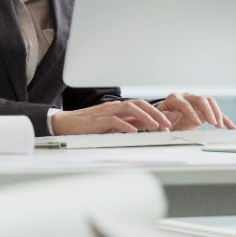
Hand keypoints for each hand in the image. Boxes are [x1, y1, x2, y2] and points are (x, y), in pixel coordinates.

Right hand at [50, 99, 171, 135]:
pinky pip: (115, 120)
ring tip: (155, 126)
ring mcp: (106, 112)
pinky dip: (126, 125)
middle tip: (167, 123)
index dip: (156, 113)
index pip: (141, 106)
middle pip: (139, 104)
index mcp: (119, 108)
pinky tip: (134, 132)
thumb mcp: (112, 125)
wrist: (66, 124)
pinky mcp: (98, 120)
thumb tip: (145, 127)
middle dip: (155, 113)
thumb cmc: (88, 126)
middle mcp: (114, 107)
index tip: (169, 122)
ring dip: (145, 117)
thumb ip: (127, 124)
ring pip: (129, 108)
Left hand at [156, 92, 235, 130]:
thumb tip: (172, 115)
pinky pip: (215, 112)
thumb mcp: (158, 121)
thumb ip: (164, 118)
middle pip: (200, 99)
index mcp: (174, 99)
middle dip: (207, 110)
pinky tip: (230, 128)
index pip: (184, 103)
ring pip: (209, 102)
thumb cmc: (160, 120)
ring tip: (219, 126)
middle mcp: (186, 97)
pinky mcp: (203, 110)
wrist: (164, 120)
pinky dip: (223, 119)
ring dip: (216, 113)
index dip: (191, 113)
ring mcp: (195, 102)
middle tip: (212, 123)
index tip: (197, 123)